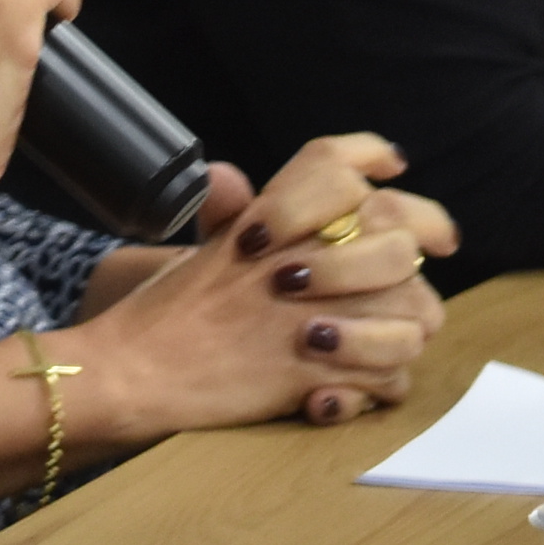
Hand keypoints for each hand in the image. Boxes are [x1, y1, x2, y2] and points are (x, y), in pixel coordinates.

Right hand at [76, 135, 453, 435]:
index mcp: (270, 218)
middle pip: (398, 241)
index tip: (395, 168)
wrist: (131, 368)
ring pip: (411, 313)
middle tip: (407, 288)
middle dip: (411, 268)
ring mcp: (309, 313)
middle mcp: (298, 255)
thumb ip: (232, 214)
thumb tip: (228, 176)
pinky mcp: (311, 372)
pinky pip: (387, 378)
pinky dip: (378, 387)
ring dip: (403, 334)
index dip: (373, 157)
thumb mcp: (202, 249)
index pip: (336, 162)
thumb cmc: (165, 313)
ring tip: (379, 346)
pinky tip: (350, 387)